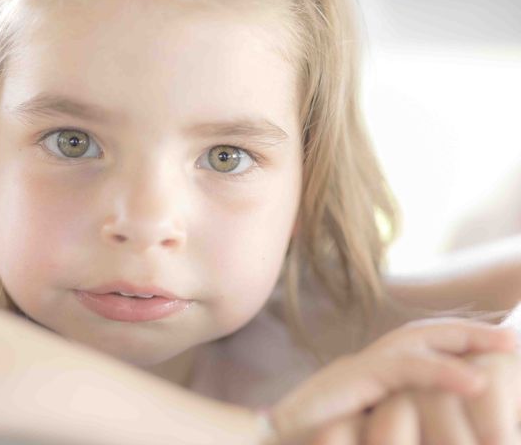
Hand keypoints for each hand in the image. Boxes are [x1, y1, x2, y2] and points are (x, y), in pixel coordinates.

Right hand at [310, 351, 520, 444]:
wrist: (271, 442)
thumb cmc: (319, 441)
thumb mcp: (371, 430)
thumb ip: (399, 422)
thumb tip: (436, 432)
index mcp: (372, 376)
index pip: (419, 347)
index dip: (457, 343)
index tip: (495, 352)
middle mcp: (366, 364)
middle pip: (422, 334)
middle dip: (470, 333)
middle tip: (512, 340)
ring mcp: (358, 367)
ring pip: (416, 340)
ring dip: (464, 341)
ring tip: (506, 348)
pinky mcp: (352, 378)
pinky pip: (403, 367)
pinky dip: (441, 371)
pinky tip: (474, 381)